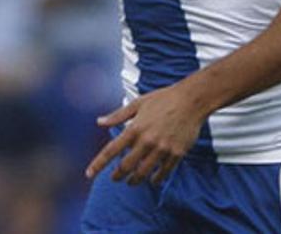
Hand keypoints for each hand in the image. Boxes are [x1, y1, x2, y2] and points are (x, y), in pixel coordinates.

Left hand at [84, 84, 207, 186]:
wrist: (191, 100)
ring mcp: (162, 149)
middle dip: (118, 175)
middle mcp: (147, 141)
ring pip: (144, 173)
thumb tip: (99, 122)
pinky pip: (163, 172)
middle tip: (115, 178)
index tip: (89, 174)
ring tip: (132, 181)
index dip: (98, 164)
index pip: (111, 151)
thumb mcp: (138, 103)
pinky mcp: (176, 153)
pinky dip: (156, 179)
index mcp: (134, 128)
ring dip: (135, 180)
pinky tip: (152, 180)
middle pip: (126, 166)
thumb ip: (118, 116)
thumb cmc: (164, 99)